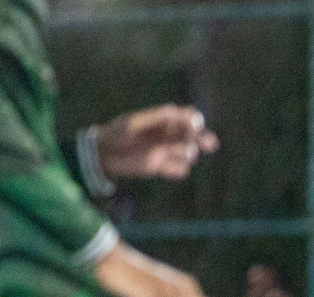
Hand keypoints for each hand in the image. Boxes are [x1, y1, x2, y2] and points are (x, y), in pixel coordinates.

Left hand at [97, 105, 217, 180]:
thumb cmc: (116, 134)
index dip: (194, 120)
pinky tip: (167, 167)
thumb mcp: (132, 123)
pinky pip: (180, 170)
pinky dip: (178, 169)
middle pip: (194, 136)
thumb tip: (172, 109)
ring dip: (189, 153)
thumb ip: (152, 118)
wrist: (103, 155)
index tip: (196, 125)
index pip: (186, 117)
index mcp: (163, 121)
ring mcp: (166, 152)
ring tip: (183, 153)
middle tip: (210, 144)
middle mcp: (168, 136)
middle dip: (203, 139)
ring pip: (189, 153)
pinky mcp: (162, 167)